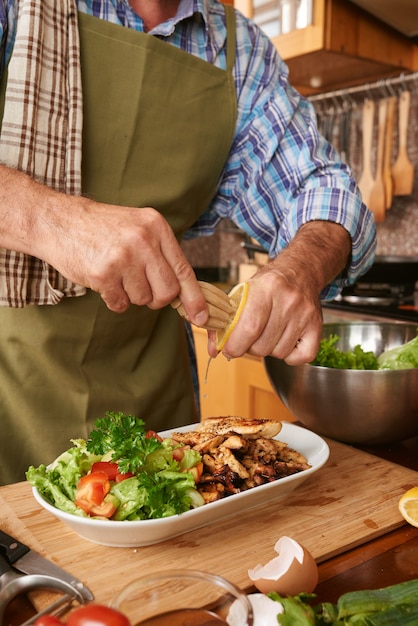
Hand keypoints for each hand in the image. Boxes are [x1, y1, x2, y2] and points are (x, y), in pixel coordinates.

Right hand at [0, 166, 208, 320]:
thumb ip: (162, 254)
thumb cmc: (102, 229)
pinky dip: (114, 299)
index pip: (184, 269)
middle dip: (157, 298)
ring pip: (143, 299)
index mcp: (156, 226)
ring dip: (131, 295)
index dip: (194, 297)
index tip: (201, 317)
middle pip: (167, 292)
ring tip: (117, 274)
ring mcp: (123, 257)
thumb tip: (185, 294)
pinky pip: (121, 304)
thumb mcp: (138, 228)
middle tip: (141, 288)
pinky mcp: (103, 273)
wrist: (59, 221)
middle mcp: (143, 240)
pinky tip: (104, 280)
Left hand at [208, 264, 322, 363]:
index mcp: (266, 288)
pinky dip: (290, 356)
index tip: (229, 349)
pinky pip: (301, 358)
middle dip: (250, 349)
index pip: (249, 327)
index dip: (235, 345)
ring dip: (269, 350)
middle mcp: (288, 300)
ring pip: (279, 352)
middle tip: (249, 339)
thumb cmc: (269, 284)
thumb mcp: (244, 293)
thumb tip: (214, 350)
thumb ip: (226, 321)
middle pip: (262, 345)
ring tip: (268, 333)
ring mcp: (304, 314)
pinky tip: (285, 340)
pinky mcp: (317, 326)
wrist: (301, 271)